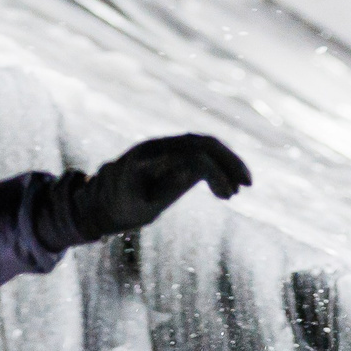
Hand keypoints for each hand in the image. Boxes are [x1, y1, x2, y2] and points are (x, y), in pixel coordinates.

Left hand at [70, 135, 250, 240]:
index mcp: (149, 158)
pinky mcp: (171, 153)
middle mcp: (159, 146)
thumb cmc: (122, 207)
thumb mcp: (142, 204)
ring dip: (226, 162)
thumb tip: (195, 169)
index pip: (192, 155)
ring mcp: (165, 147)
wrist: (103, 200)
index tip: (230, 195)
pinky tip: (224, 189)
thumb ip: (166, 186)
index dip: (216, 172)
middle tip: (247, 184)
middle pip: (202, 143)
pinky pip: (198, 152)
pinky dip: (216, 166)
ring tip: (240, 187)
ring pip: (203, 145)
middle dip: (229, 161)